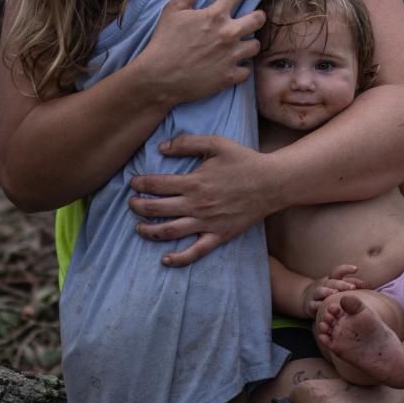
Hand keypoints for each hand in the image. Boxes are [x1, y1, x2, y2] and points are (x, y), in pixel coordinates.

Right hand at [124, 0, 263, 107]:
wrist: (158, 77)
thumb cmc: (164, 41)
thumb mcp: (174, 9)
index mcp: (214, 15)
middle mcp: (227, 34)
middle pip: (258, 19)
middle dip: (257, 16)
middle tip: (250, 19)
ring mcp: (230, 57)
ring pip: (255, 45)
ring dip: (249, 43)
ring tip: (239, 44)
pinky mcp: (229, 77)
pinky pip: (247, 70)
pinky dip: (242, 67)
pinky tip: (233, 65)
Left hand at [128, 134, 273, 266]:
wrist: (272, 183)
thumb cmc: (244, 161)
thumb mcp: (216, 143)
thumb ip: (187, 143)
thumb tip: (161, 148)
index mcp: (194, 182)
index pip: (156, 185)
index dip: (140, 183)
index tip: (133, 182)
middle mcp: (196, 205)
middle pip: (157, 209)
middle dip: (138, 206)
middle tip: (131, 203)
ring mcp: (207, 223)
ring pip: (169, 232)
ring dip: (149, 231)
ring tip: (138, 227)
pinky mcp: (219, 236)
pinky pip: (195, 252)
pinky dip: (178, 259)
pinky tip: (164, 259)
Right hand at [307, 264, 366, 313]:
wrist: (309, 299)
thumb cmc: (331, 292)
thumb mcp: (340, 287)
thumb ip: (353, 284)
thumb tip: (367, 285)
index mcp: (333, 279)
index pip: (339, 271)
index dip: (346, 269)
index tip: (356, 269)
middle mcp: (324, 285)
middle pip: (332, 282)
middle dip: (342, 284)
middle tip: (352, 287)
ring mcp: (316, 294)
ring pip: (320, 291)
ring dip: (327, 291)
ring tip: (334, 293)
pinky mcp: (310, 305)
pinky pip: (312, 304)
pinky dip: (316, 305)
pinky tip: (321, 307)